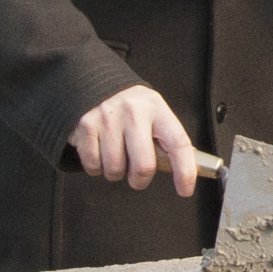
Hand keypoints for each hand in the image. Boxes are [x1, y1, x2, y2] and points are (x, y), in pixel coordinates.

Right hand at [68, 84, 204, 194]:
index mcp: (157, 109)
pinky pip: (93, 165)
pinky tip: (99, 152)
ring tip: (115, 156)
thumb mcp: (154, 113)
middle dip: (140, 180)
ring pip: (115, 169)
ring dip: (115, 173)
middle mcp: (134, 111)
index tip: (185, 190)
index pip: (178, 143)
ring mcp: (108, 118)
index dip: (185, 171)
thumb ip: (166, 138)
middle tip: (137, 177)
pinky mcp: (85, 125)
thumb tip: (187, 169)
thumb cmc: (131, 107)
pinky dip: (96, 167)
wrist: (94, 81)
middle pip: (143, 166)